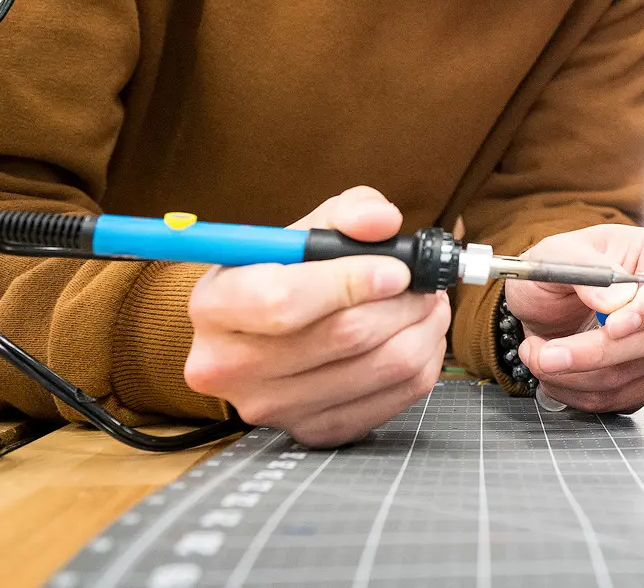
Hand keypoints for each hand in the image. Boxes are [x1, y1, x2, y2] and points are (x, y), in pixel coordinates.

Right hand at [183, 186, 448, 447]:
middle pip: (344, 337)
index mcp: (215, 307)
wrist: (258, 333)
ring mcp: (271, 408)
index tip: (396, 269)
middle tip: (425, 283)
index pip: (284, 301)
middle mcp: (230, 366)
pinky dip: (422, 362)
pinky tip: (418, 336)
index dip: (352, 282)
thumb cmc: (282, 272)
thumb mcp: (303, 229)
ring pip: (381, 367)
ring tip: (428, 303)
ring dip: (422, 329)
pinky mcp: (312, 431)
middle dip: (403, 302)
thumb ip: (346, 212)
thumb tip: (382, 221)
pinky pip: (394, 399)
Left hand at [509, 225, 643, 413]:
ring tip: (537, 355)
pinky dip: (579, 392)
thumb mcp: (556, 254)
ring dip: (577, 375)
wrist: (544, 305)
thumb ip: (585, 269)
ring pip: (639, 373)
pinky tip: (556, 372)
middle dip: (600, 352)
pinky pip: (624, 397)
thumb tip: (615, 300)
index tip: (614, 325)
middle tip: (547, 354)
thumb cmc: (557, 268)